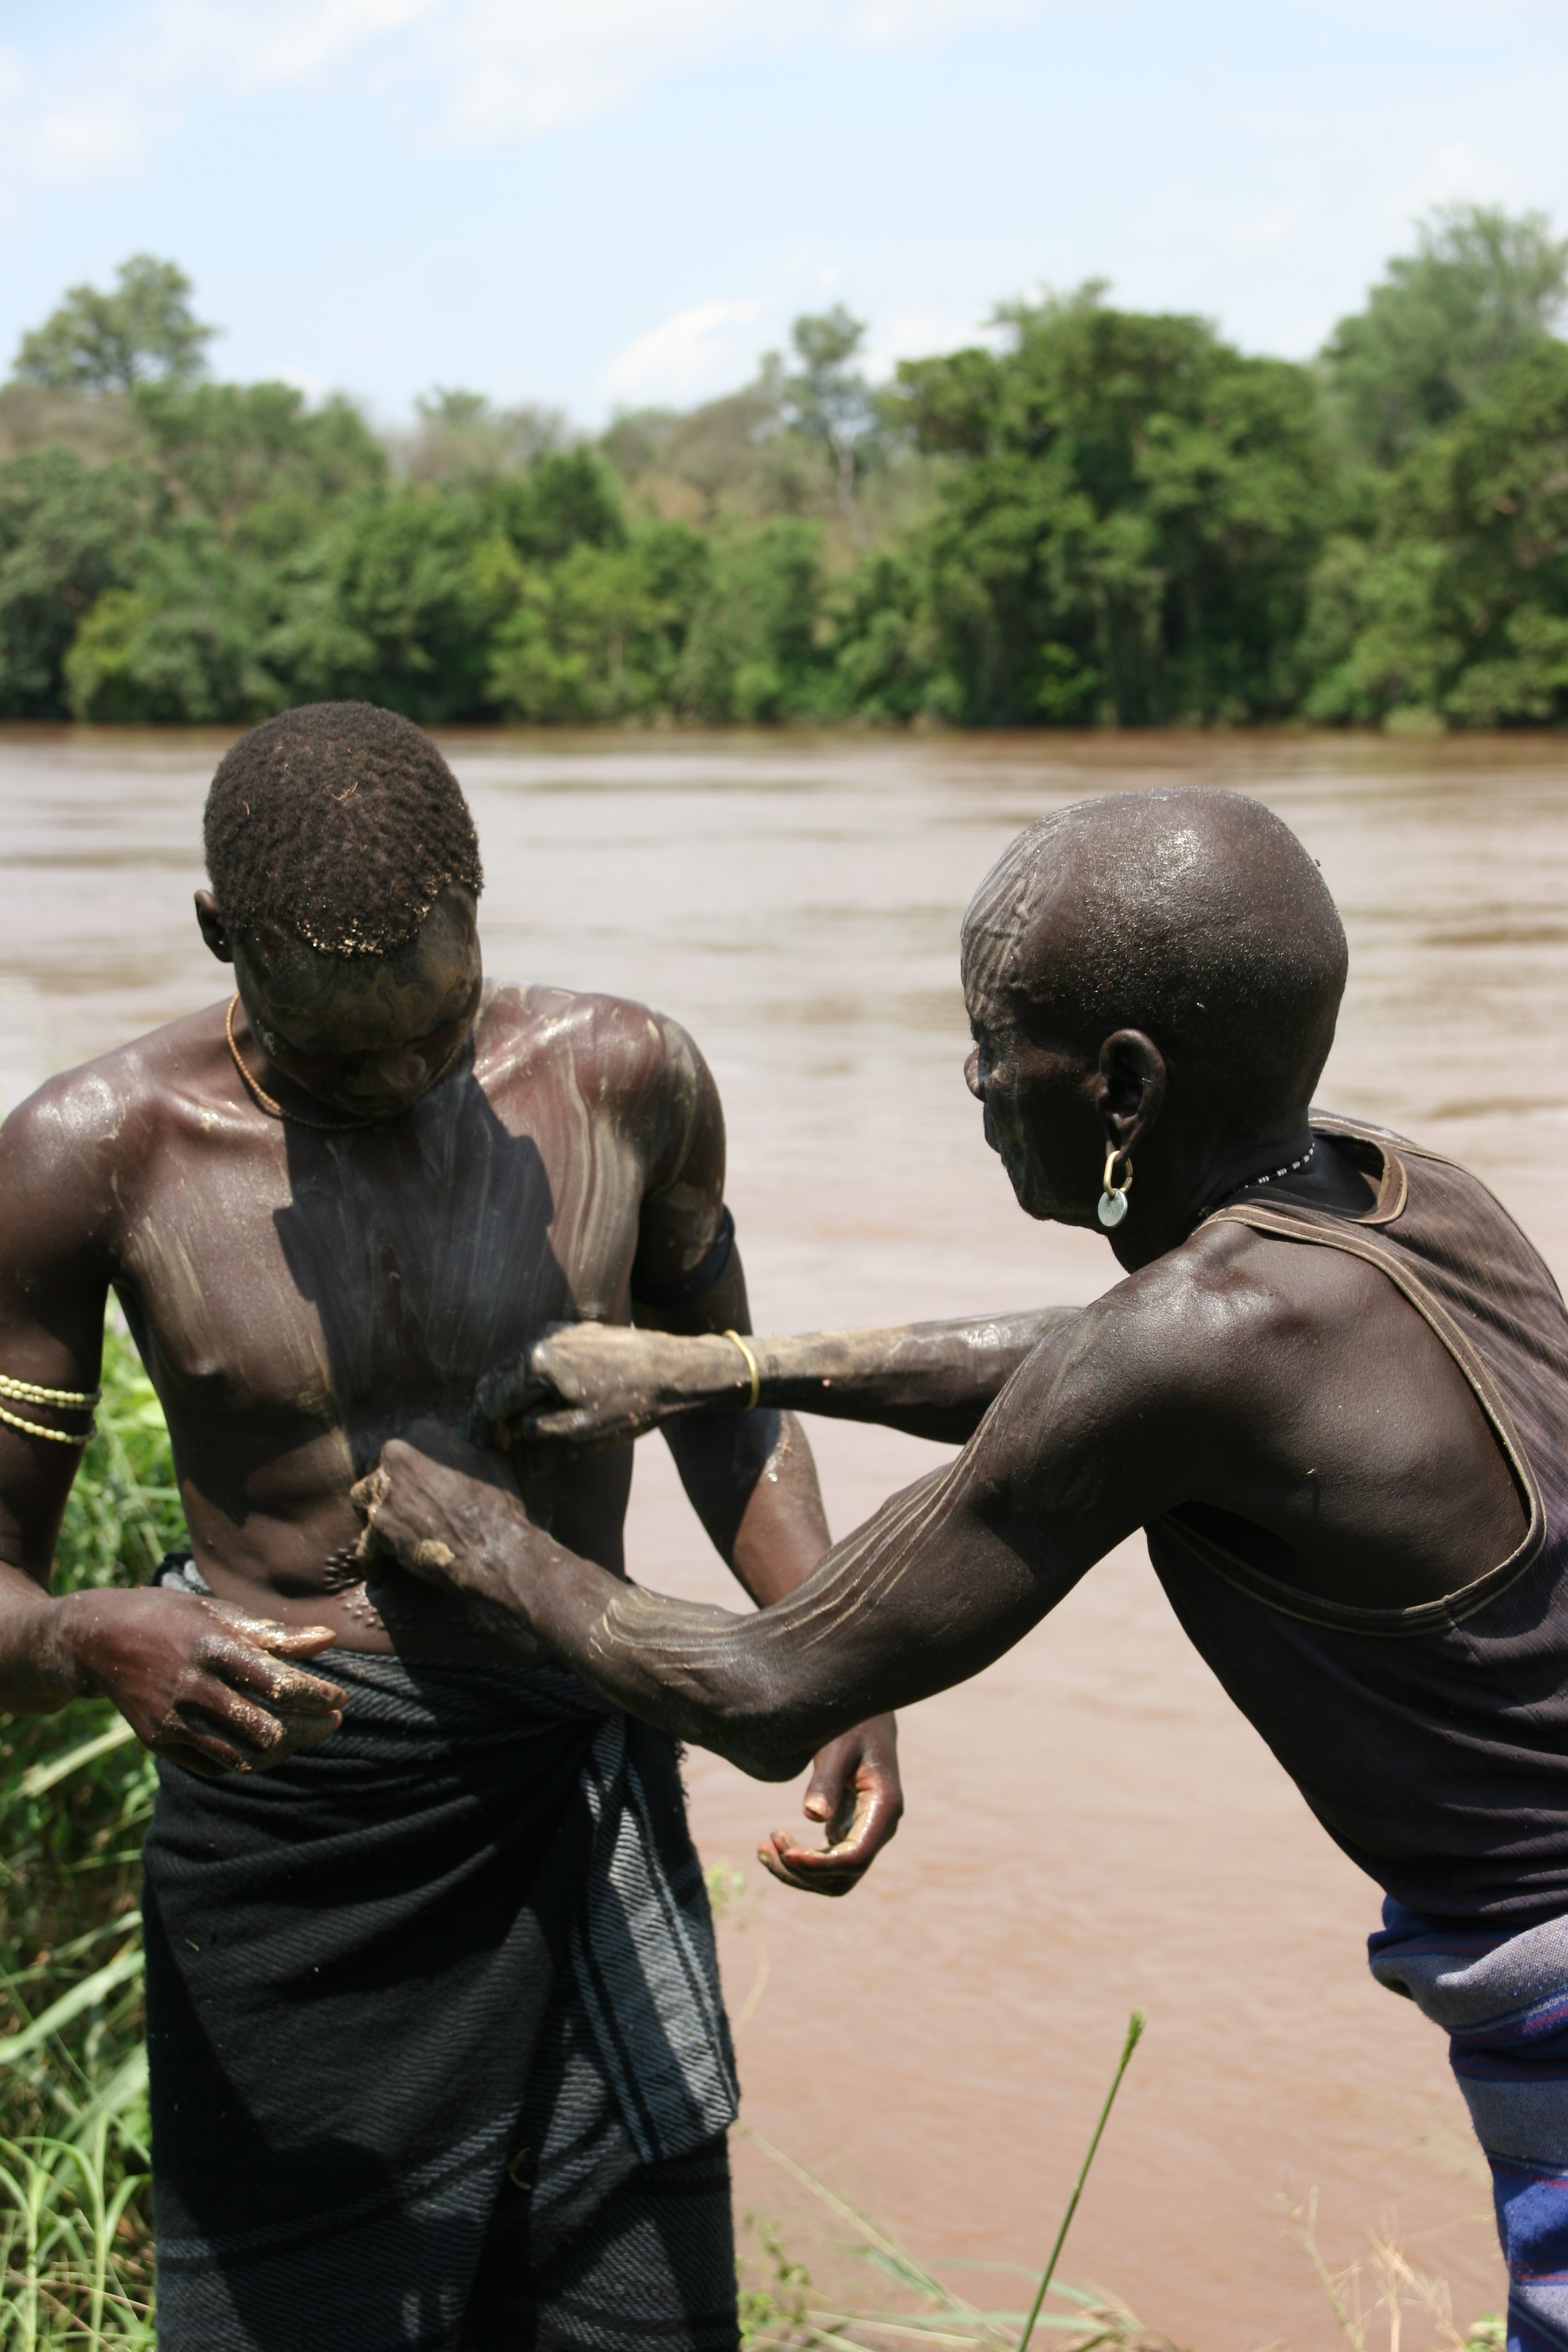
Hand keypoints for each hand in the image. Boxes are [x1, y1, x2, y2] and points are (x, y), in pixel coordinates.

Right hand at [56, 1586, 342, 1778]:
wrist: (100, 1641)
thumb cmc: (171, 1618)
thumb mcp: (219, 1613)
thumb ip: (274, 1634)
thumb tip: (328, 1639)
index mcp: (211, 1649)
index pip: (276, 1684)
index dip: (315, 1696)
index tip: (339, 1698)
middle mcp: (190, 1689)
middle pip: (265, 1729)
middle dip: (308, 1728)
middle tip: (333, 1719)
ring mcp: (172, 1721)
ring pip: (242, 1756)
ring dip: (283, 1750)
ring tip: (306, 1733)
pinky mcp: (158, 1743)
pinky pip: (214, 1765)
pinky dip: (247, 1759)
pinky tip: (268, 1743)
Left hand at [350, 1421, 545, 1659]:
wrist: (494, 1547)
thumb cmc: (499, 1503)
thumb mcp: (491, 1460)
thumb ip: (468, 1449)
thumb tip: (472, 1447)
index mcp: (424, 1432)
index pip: (403, 1446)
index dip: (408, 1468)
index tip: (415, 1482)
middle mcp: (396, 1456)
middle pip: (377, 1469)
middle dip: (386, 1487)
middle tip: (402, 1506)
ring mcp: (384, 1492)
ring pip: (363, 1499)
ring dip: (373, 1512)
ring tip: (387, 1528)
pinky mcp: (379, 1528)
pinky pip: (364, 1544)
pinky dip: (371, 1558)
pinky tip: (377, 1568)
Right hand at [476, 1325, 746, 1448]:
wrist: (679, 1370)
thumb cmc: (630, 1405)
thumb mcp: (576, 1434)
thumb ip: (534, 1430)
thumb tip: (514, 1427)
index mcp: (535, 1363)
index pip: (491, 1398)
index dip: (484, 1429)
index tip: (488, 1450)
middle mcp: (541, 1338)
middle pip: (499, 1378)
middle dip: (494, 1411)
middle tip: (496, 1440)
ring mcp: (559, 1331)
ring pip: (520, 1367)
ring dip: (515, 1396)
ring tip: (520, 1426)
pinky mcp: (577, 1332)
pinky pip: (542, 1358)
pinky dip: (535, 1381)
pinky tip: (546, 1403)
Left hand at [757, 1712, 901, 1896]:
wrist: (864, 1712)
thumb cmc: (850, 1723)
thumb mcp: (837, 1747)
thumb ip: (827, 1781)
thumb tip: (813, 1816)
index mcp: (884, 1809)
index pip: (855, 1858)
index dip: (820, 1865)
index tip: (786, 1853)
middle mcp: (880, 1827)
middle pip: (843, 1876)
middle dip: (803, 1872)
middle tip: (768, 1845)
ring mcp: (866, 1831)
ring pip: (834, 1875)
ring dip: (798, 1870)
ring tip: (763, 1849)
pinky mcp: (850, 1828)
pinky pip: (828, 1859)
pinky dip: (802, 1859)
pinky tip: (773, 1842)